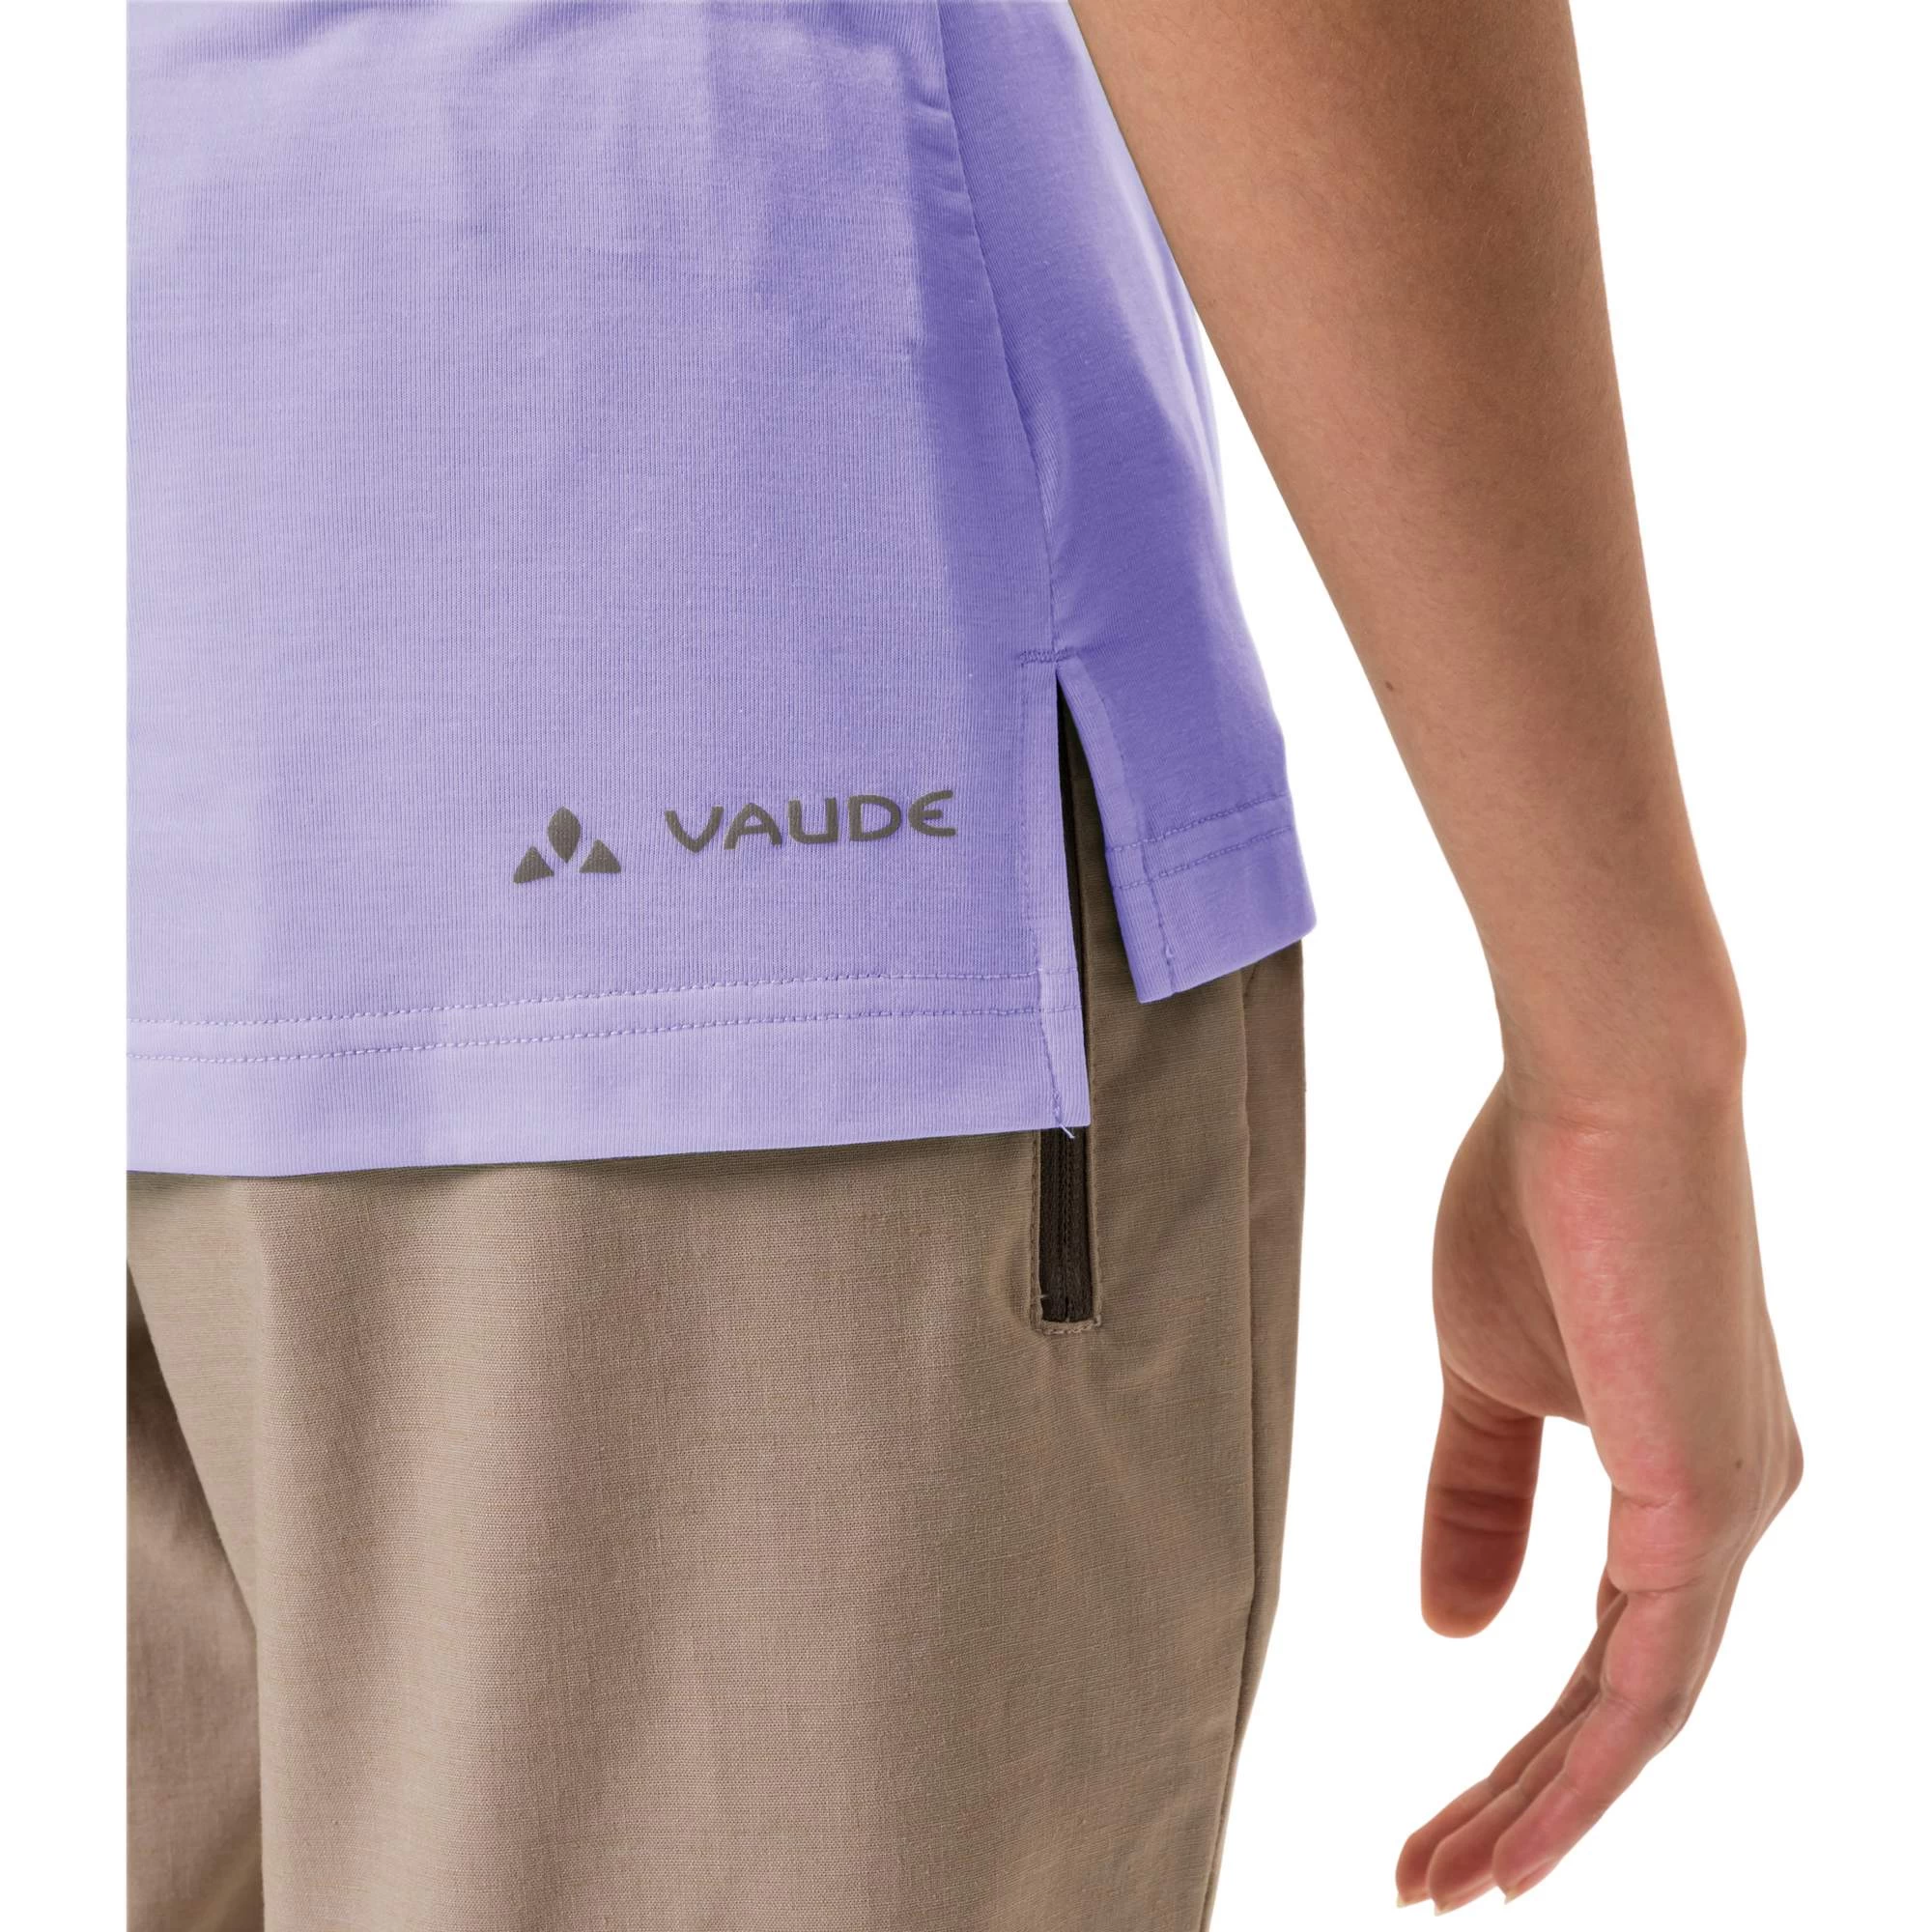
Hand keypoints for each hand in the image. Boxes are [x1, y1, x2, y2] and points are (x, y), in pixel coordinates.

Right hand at [1395, 1071, 1799, 1909]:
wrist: (1604, 1086)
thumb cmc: (1540, 1199)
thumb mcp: (1484, 1375)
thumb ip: (1475, 1499)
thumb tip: (1454, 1632)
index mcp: (1685, 1479)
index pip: (1604, 1653)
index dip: (1526, 1747)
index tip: (1441, 1813)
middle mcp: (1733, 1511)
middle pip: (1625, 1706)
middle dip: (1524, 1801)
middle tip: (1426, 1876)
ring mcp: (1732, 1507)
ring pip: (1642, 1709)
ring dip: (1544, 1804)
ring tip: (1447, 1877)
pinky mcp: (1708, 1492)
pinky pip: (1649, 1672)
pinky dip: (1583, 1766)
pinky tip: (1522, 1832)